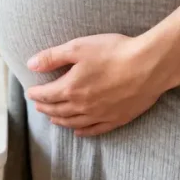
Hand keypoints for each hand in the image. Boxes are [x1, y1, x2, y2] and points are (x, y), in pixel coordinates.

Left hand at [26, 34, 167, 136]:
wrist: (149, 65)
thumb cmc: (113, 52)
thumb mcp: (78, 48)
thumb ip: (52, 57)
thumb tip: (31, 65)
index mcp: (71, 88)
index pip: (47, 95)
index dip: (36, 94)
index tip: (30, 92)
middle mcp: (83, 106)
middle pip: (58, 110)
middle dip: (45, 107)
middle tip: (38, 105)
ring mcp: (100, 114)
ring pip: (74, 122)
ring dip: (60, 120)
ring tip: (52, 118)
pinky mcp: (117, 118)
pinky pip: (95, 130)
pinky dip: (84, 132)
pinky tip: (79, 132)